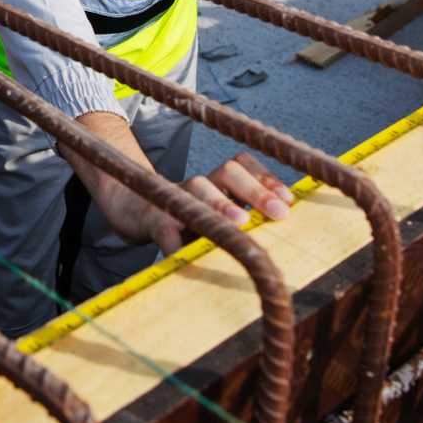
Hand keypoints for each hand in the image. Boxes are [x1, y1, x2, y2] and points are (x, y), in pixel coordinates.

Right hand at [133, 153, 295, 255]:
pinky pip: (168, 230)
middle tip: (280, 213)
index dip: (268, 178)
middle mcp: (199, 184)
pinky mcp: (155, 221)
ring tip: (240, 223)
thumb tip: (284, 232)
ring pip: (199, 189)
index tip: (289, 200)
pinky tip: (191, 256)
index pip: (245, 165)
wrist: (132, 212)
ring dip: (221, 203)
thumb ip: (242, 219)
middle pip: (229, 171)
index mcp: (217, 182)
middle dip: (257, 190)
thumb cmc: (185, 220)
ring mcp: (176, 199)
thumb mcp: (215, 215)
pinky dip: (179, 243)